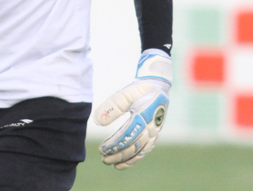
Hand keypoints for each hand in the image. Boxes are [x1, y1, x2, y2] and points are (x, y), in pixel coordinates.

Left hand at [93, 50, 171, 169]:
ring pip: (140, 151)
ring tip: (113, 165)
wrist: (156, 86)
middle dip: (118, 155)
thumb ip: (111, 107)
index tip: (101, 149)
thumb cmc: (138, 90)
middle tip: (104, 160)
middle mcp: (151, 127)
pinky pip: (146, 149)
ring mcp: (155, 132)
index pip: (126, 136)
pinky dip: (136, 158)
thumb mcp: (124, 94)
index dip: (114, 145)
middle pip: (134, 146)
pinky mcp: (155, 134)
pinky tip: (125, 163)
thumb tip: (96, 121)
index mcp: (143, 117)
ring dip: (126, 159)